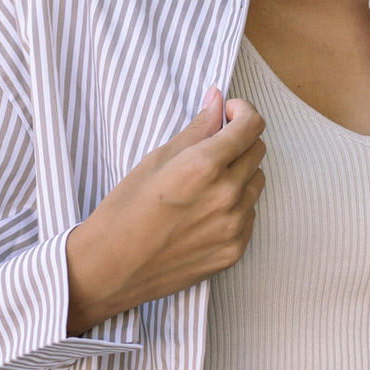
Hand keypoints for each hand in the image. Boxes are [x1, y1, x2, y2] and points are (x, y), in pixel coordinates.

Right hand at [65, 87, 265, 332]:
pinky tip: (205, 211)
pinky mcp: (234, 250)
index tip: (229, 114)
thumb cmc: (124, 211)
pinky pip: (250, 215)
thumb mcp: (155, 160)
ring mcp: (234, 226)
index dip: (242, 112)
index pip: (251, 126)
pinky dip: (236, 206)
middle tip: (212, 146)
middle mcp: (227, 195)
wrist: (111, 269)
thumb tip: (217, 99)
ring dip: (240, 174)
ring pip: (257, 183)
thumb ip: (196, 129)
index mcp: (204, 166)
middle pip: (258, 151)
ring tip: (205, 183)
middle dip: (240, 141)